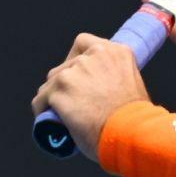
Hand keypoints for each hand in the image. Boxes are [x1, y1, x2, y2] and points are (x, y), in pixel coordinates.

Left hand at [31, 34, 150, 161]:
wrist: (130, 133)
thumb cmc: (135, 118)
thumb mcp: (132, 84)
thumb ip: (115, 75)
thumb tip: (99, 86)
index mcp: (115, 52)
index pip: (84, 43)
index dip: (77, 59)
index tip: (80, 74)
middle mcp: (93, 57)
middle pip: (66, 65)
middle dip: (68, 82)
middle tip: (76, 102)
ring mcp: (73, 73)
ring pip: (50, 83)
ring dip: (54, 95)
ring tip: (63, 113)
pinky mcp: (58, 91)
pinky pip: (40, 100)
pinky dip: (42, 109)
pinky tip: (49, 118)